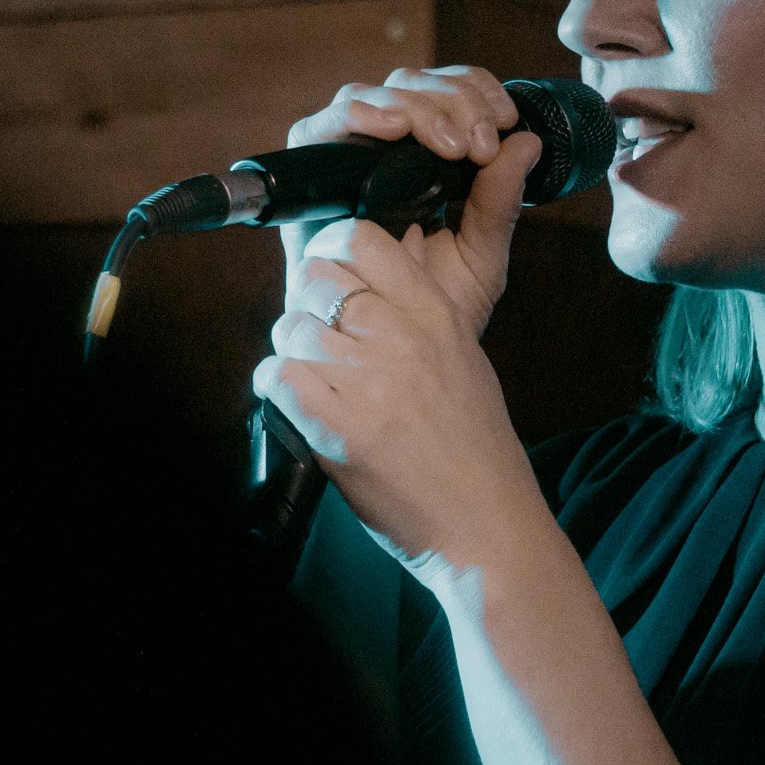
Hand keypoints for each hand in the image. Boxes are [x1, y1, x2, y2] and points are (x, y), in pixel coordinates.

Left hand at [252, 135, 548, 578]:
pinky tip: (300, 404)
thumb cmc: (475, 445)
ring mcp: (369, 383)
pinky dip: (278, 390)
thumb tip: (397, 248)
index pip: (361, 239)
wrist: (486, 525)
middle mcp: (401, 337)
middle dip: (305, 306)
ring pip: (290, 329)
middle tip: (317, 336)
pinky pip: (279, 379)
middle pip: (314, 281)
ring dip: (292, 353)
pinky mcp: (339, 430)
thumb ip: (420, 305)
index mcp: (435, 313)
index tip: (328, 274)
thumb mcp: (461, 355)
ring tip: (315, 379)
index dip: (330, 250)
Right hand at [279, 66, 535, 337]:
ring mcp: (343, 166)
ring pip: (366, 95)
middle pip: (407, 85)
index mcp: (426, 163)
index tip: (502, 122)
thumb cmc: (426, 312)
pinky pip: (316, 130)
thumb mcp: (480, 258)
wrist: (382, 360)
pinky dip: (355, 116)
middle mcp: (381, 155)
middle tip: (476, 141)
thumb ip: (500, 203)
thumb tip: (528, 142)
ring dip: (413, 106)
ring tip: (447, 144)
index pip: (444, 93)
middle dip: (450, 99)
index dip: (473, 89)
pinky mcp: (308, 186)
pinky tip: (390, 130)